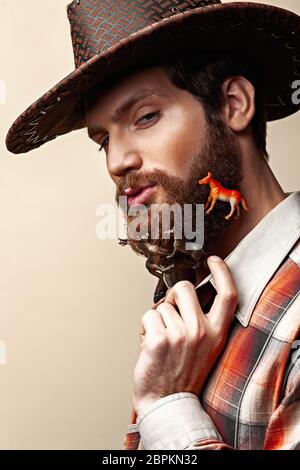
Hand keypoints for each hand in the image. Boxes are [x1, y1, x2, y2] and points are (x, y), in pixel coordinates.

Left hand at [133, 256, 237, 416]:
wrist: (167, 403)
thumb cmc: (183, 373)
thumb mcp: (206, 348)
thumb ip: (203, 321)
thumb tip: (189, 292)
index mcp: (217, 333)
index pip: (228, 295)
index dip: (222, 272)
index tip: (214, 260)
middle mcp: (201, 331)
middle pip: (184, 288)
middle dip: (172, 296)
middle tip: (169, 313)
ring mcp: (180, 335)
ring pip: (161, 305)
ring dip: (157, 319)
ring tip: (161, 341)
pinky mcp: (158, 339)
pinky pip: (147, 316)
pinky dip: (145, 328)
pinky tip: (150, 346)